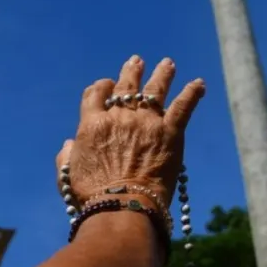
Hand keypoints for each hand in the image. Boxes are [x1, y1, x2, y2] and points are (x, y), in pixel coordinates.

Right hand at [56, 55, 204, 207]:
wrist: (122, 205)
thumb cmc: (91, 195)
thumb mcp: (66, 175)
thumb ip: (66, 155)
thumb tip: (70, 143)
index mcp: (92, 124)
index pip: (95, 95)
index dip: (101, 87)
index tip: (107, 85)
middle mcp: (119, 117)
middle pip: (126, 86)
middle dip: (132, 71)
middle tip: (137, 61)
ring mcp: (146, 123)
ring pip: (155, 90)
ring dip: (162, 74)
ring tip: (168, 64)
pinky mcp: (170, 133)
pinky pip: (183, 107)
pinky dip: (192, 94)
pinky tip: (200, 84)